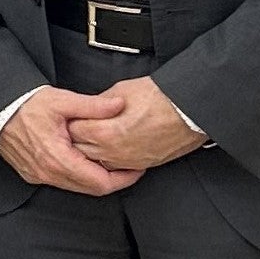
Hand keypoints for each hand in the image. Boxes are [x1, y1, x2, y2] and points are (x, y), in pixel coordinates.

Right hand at [0, 88, 142, 194]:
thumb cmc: (25, 105)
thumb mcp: (63, 100)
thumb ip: (94, 106)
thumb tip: (119, 106)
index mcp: (58, 158)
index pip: (100, 182)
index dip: (124, 179)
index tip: (137, 169)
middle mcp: (47, 173)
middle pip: (91, 189)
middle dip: (114, 180)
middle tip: (129, 166)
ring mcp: (38, 175)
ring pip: (77, 187)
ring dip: (95, 178)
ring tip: (109, 162)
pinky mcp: (32, 174)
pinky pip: (62, 182)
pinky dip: (78, 176)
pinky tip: (85, 161)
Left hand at [68, 77, 204, 171]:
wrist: (189, 110)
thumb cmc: (160, 98)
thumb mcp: (120, 92)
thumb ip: (98, 104)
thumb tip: (89, 109)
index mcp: (104, 132)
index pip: (73, 131)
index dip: (71, 121)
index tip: (71, 115)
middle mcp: (113, 152)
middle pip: (81, 149)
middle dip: (77, 137)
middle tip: (79, 126)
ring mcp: (128, 161)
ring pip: (97, 161)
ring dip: (92, 150)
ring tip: (95, 135)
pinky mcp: (141, 164)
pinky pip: (117, 166)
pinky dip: (110, 158)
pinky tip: (111, 146)